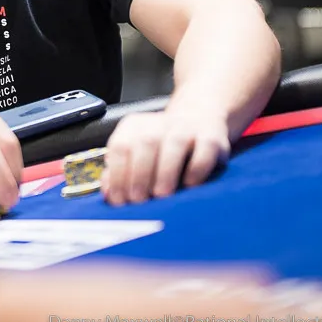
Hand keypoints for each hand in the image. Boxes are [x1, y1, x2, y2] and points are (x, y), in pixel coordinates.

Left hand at [102, 108, 229, 204]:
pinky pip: (204, 151)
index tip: (120, 201)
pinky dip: (196, 170)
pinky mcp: (212, 138)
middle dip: (139, 176)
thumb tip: (108, 194)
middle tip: (140, 201)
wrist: (199, 120)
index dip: (118, 176)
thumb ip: (120, 173)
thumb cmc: (162, 149)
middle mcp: (159, 123)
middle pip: (145, 143)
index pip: (120, 147)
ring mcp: (187, 128)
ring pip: (174, 144)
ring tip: (161, 195)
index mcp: (134, 126)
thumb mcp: (136, 156)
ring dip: (165, 173)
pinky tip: (188, 185)